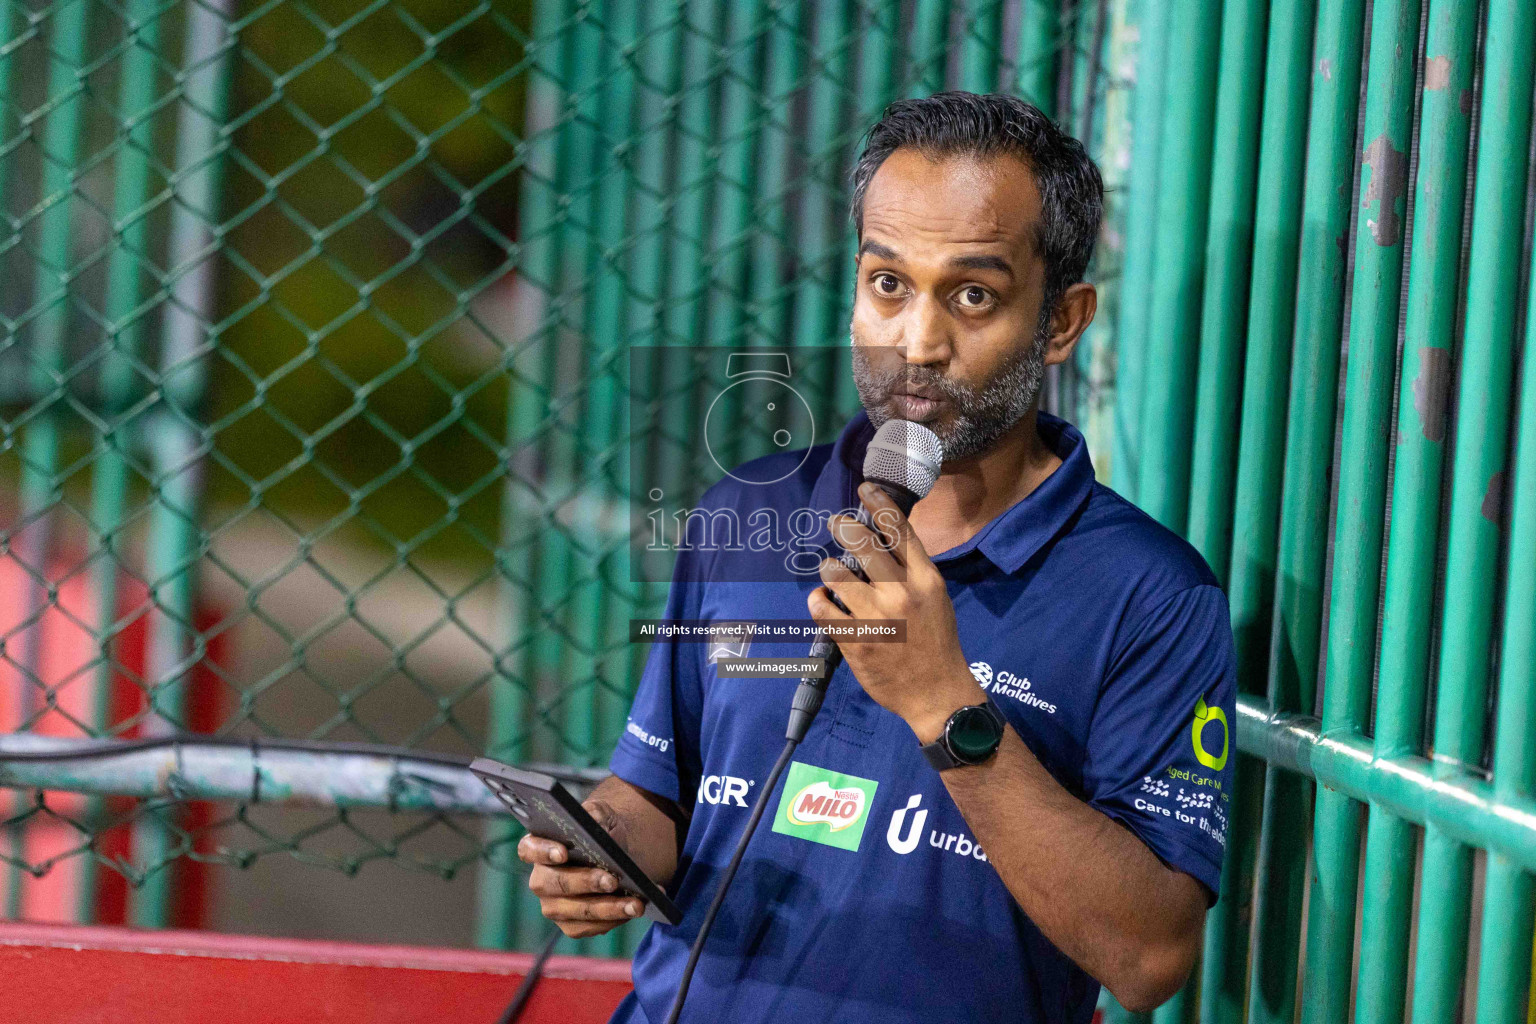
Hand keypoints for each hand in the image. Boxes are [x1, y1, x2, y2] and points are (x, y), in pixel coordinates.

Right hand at [517, 798, 647, 937]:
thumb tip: (599, 828)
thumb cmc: (602, 831)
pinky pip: (590, 927)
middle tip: (612, 880)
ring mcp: (553, 906)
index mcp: (539, 847)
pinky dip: (615, 920)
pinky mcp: (571, 925)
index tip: (563, 852)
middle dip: (586, 882)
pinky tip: (633, 910)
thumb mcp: (602, 815)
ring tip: (636, 903)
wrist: (617, 854)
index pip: (529, 849)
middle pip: (555, 884)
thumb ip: (596, 815)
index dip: (543, 851)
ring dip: (609, 909)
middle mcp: (541, 880)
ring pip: (577, 911)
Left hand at [809, 482, 985, 741]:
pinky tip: (821, 601)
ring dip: (829, 568)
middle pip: (863, 543)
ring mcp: (877, 618)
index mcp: (926, 579)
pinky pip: (823, 610)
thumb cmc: (936, 642)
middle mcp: (901, 593)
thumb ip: (912, 569)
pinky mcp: (856, 642)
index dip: (879, 504)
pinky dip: (818, 601)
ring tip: (831, 571)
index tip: (864, 489)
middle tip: (836, 522)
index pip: (900, 530)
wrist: (936, 692)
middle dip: (844, 527)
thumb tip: (882, 539)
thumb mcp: (936, 597)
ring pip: (836, 574)